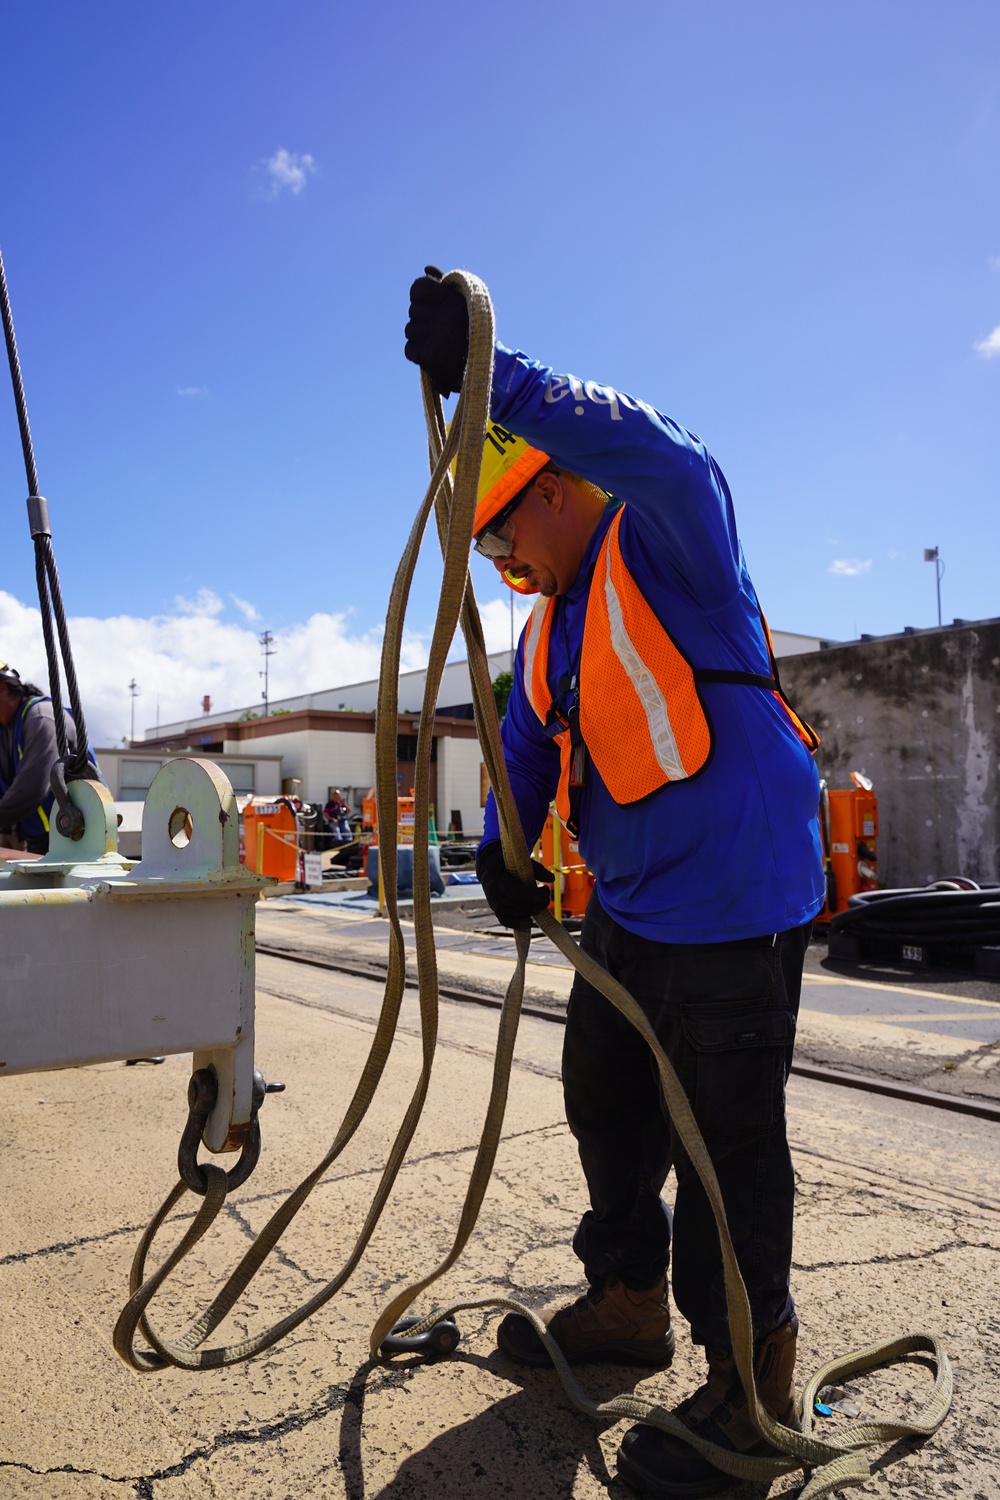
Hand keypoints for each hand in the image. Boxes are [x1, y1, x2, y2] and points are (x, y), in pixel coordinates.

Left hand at [404, 265, 468, 396]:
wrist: (478, 369)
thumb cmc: (468, 333)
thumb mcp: (462, 304)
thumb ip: (444, 286)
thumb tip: (426, 268)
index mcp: (453, 299)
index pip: (417, 288)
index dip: (418, 297)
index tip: (429, 306)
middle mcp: (446, 314)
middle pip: (412, 311)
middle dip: (421, 321)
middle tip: (439, 331)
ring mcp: (438, 335)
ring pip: (409, 330)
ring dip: (419, 338)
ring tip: (438, 343)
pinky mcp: (430, 355)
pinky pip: (409, 349)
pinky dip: (417, 354)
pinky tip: (432, 355)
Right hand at [476, 841, 552, 929]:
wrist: (491, 870)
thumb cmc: (508, 865)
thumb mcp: (521, 862)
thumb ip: (537, 869)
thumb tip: (552, 879)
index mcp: (496, 881)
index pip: (518, 892)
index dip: (534, 894)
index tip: (546, 890)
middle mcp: (493, 895)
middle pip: (518, 905)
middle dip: (536, 903)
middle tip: (547, 898)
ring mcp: (494, 905)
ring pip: (515, 913)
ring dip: (532, 911)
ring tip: (543, 904)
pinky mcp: (497, 912)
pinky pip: (507, 921)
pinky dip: (519, 924)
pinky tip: (530, 923)